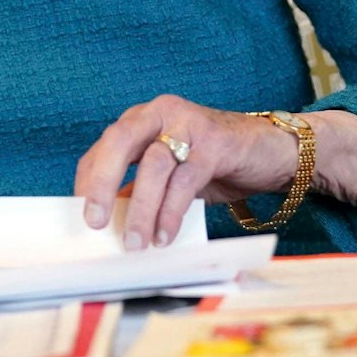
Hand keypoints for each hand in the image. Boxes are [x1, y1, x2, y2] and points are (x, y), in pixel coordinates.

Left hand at [73, 94, 298, 250]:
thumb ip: (141, 190)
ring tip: (136, 243)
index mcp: (144, 120)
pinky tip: (166, 235)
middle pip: (120, 142)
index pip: (104, 146)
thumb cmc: (216, 163)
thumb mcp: (172, 175)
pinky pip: (186, 179)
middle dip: (102, 182)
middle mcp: (162, 113)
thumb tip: (109, 221)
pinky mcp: (216, 142)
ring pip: (154, 165)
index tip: (83, 216)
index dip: (89, 180)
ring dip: (142, 209)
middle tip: (93, 222)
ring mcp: (190, 123)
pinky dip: (172, 211)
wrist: (273, 151)